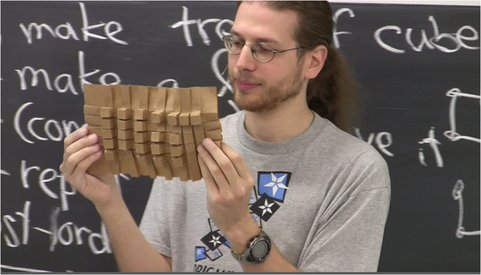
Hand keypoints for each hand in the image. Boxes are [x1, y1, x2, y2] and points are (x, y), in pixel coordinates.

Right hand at [60, 125, 117, 207]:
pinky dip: (89, 158)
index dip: (76, 134)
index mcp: (70, 157)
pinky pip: (79, 166)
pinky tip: (99, 154)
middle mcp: (66, 165)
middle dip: (82, 140)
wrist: (108, 191)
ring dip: (85, 149)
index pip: (67, 142)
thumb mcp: (99, 154)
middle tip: (95, 136)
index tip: (87, 128)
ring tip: (98, 145)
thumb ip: (94, 144)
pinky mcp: (74, 181)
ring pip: (71, 157)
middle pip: (68, 148)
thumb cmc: (104, 172)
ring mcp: (68, 174)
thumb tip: (95, 129)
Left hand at [197, 138, 258, 252]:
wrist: (236, 223)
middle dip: (214, 149)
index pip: (237, 159)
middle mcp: (239, 186)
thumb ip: (235, 171)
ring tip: (199, 147)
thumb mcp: (243, 185)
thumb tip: (220, 149)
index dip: (226, 148)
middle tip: (205, 140)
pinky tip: (199, 160)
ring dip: (206, 156)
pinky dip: (203, 167)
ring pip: (215, 170)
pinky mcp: (215, 198)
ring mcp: (227, 193)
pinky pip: (208, 179)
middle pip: (225, 163)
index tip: (217, 140)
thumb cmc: (238, 201)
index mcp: (248, 180)